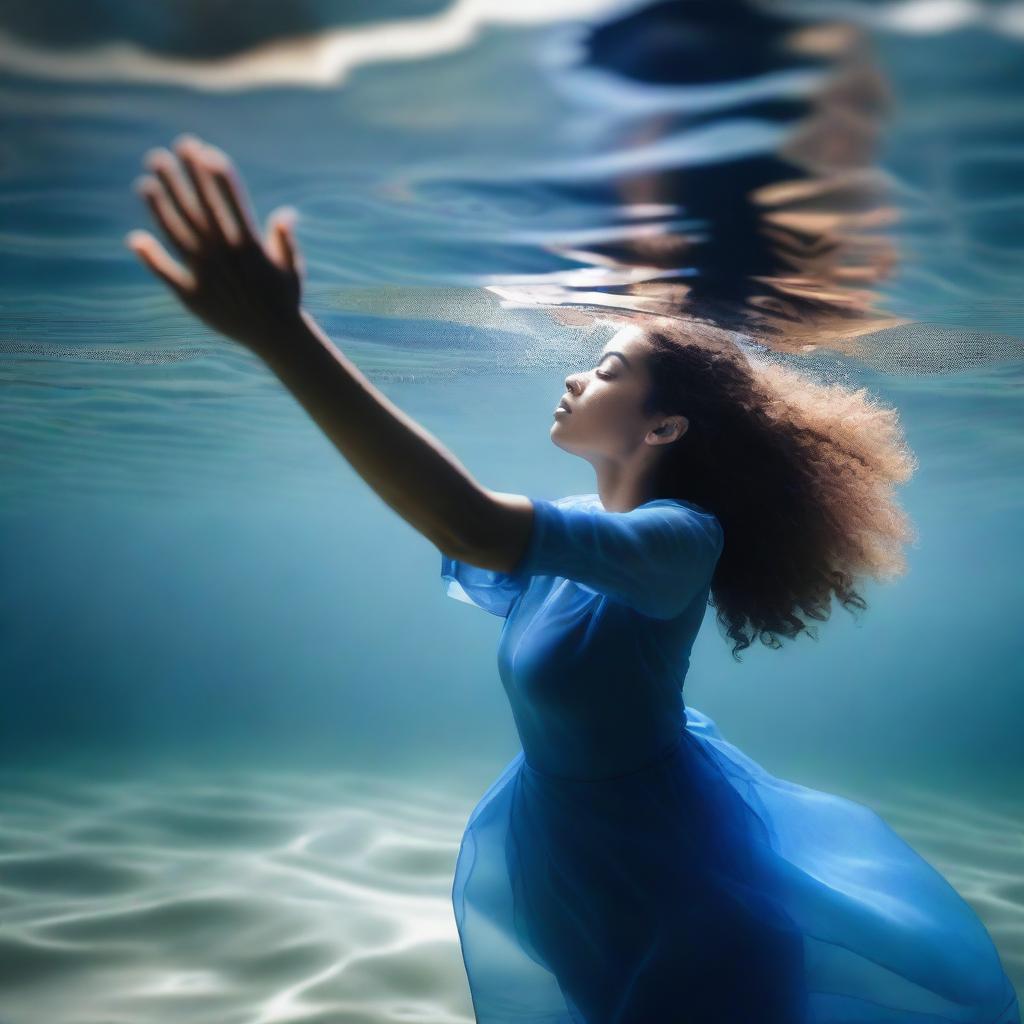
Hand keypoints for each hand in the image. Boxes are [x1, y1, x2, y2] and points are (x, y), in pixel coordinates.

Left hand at [125, 133, 304, 354]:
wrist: (276, 338)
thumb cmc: (285, 299)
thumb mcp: (291, 267)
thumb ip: (284, 239)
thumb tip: (285, 214)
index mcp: (250, 245)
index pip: (230, 201)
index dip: (215, 175)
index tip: (203, 151)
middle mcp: (226, 256)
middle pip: (200, 209)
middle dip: (186, 178)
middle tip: (171, 150)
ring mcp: (207, 275)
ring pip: (179, 234)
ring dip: (161, 207)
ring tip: (147, 181)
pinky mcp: (194, 297)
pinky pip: (168, 274)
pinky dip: (152, 258)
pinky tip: (136, 239)